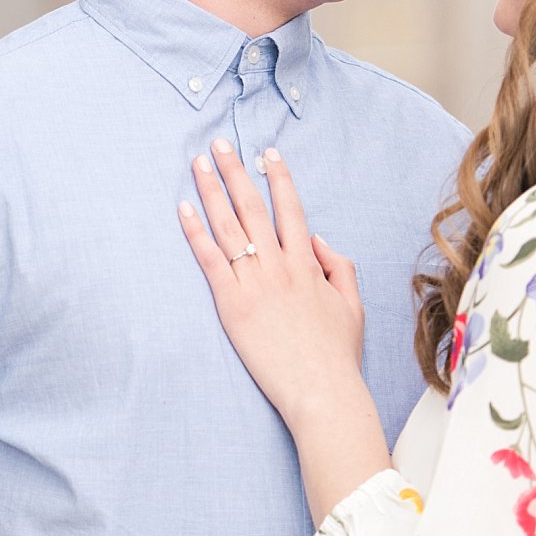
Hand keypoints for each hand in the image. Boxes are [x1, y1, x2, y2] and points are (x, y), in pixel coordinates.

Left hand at [177, 140, 365, 423]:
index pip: (291, 210)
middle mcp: (280, 266)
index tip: (268, 153)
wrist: (321, 390)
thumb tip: (318, 239)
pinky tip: (183, 208)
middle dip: (236, 172)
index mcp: (309, 264)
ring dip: (211, 190)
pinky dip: (195, 231)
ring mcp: (254, 283)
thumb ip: (338, 267)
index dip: (279, 178)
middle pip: (253, 208)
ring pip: (229, 226)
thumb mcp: (351, 305)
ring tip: (198, 164)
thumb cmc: (336, 354)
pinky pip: (210, 259)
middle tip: (220, 144)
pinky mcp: (231, 304)